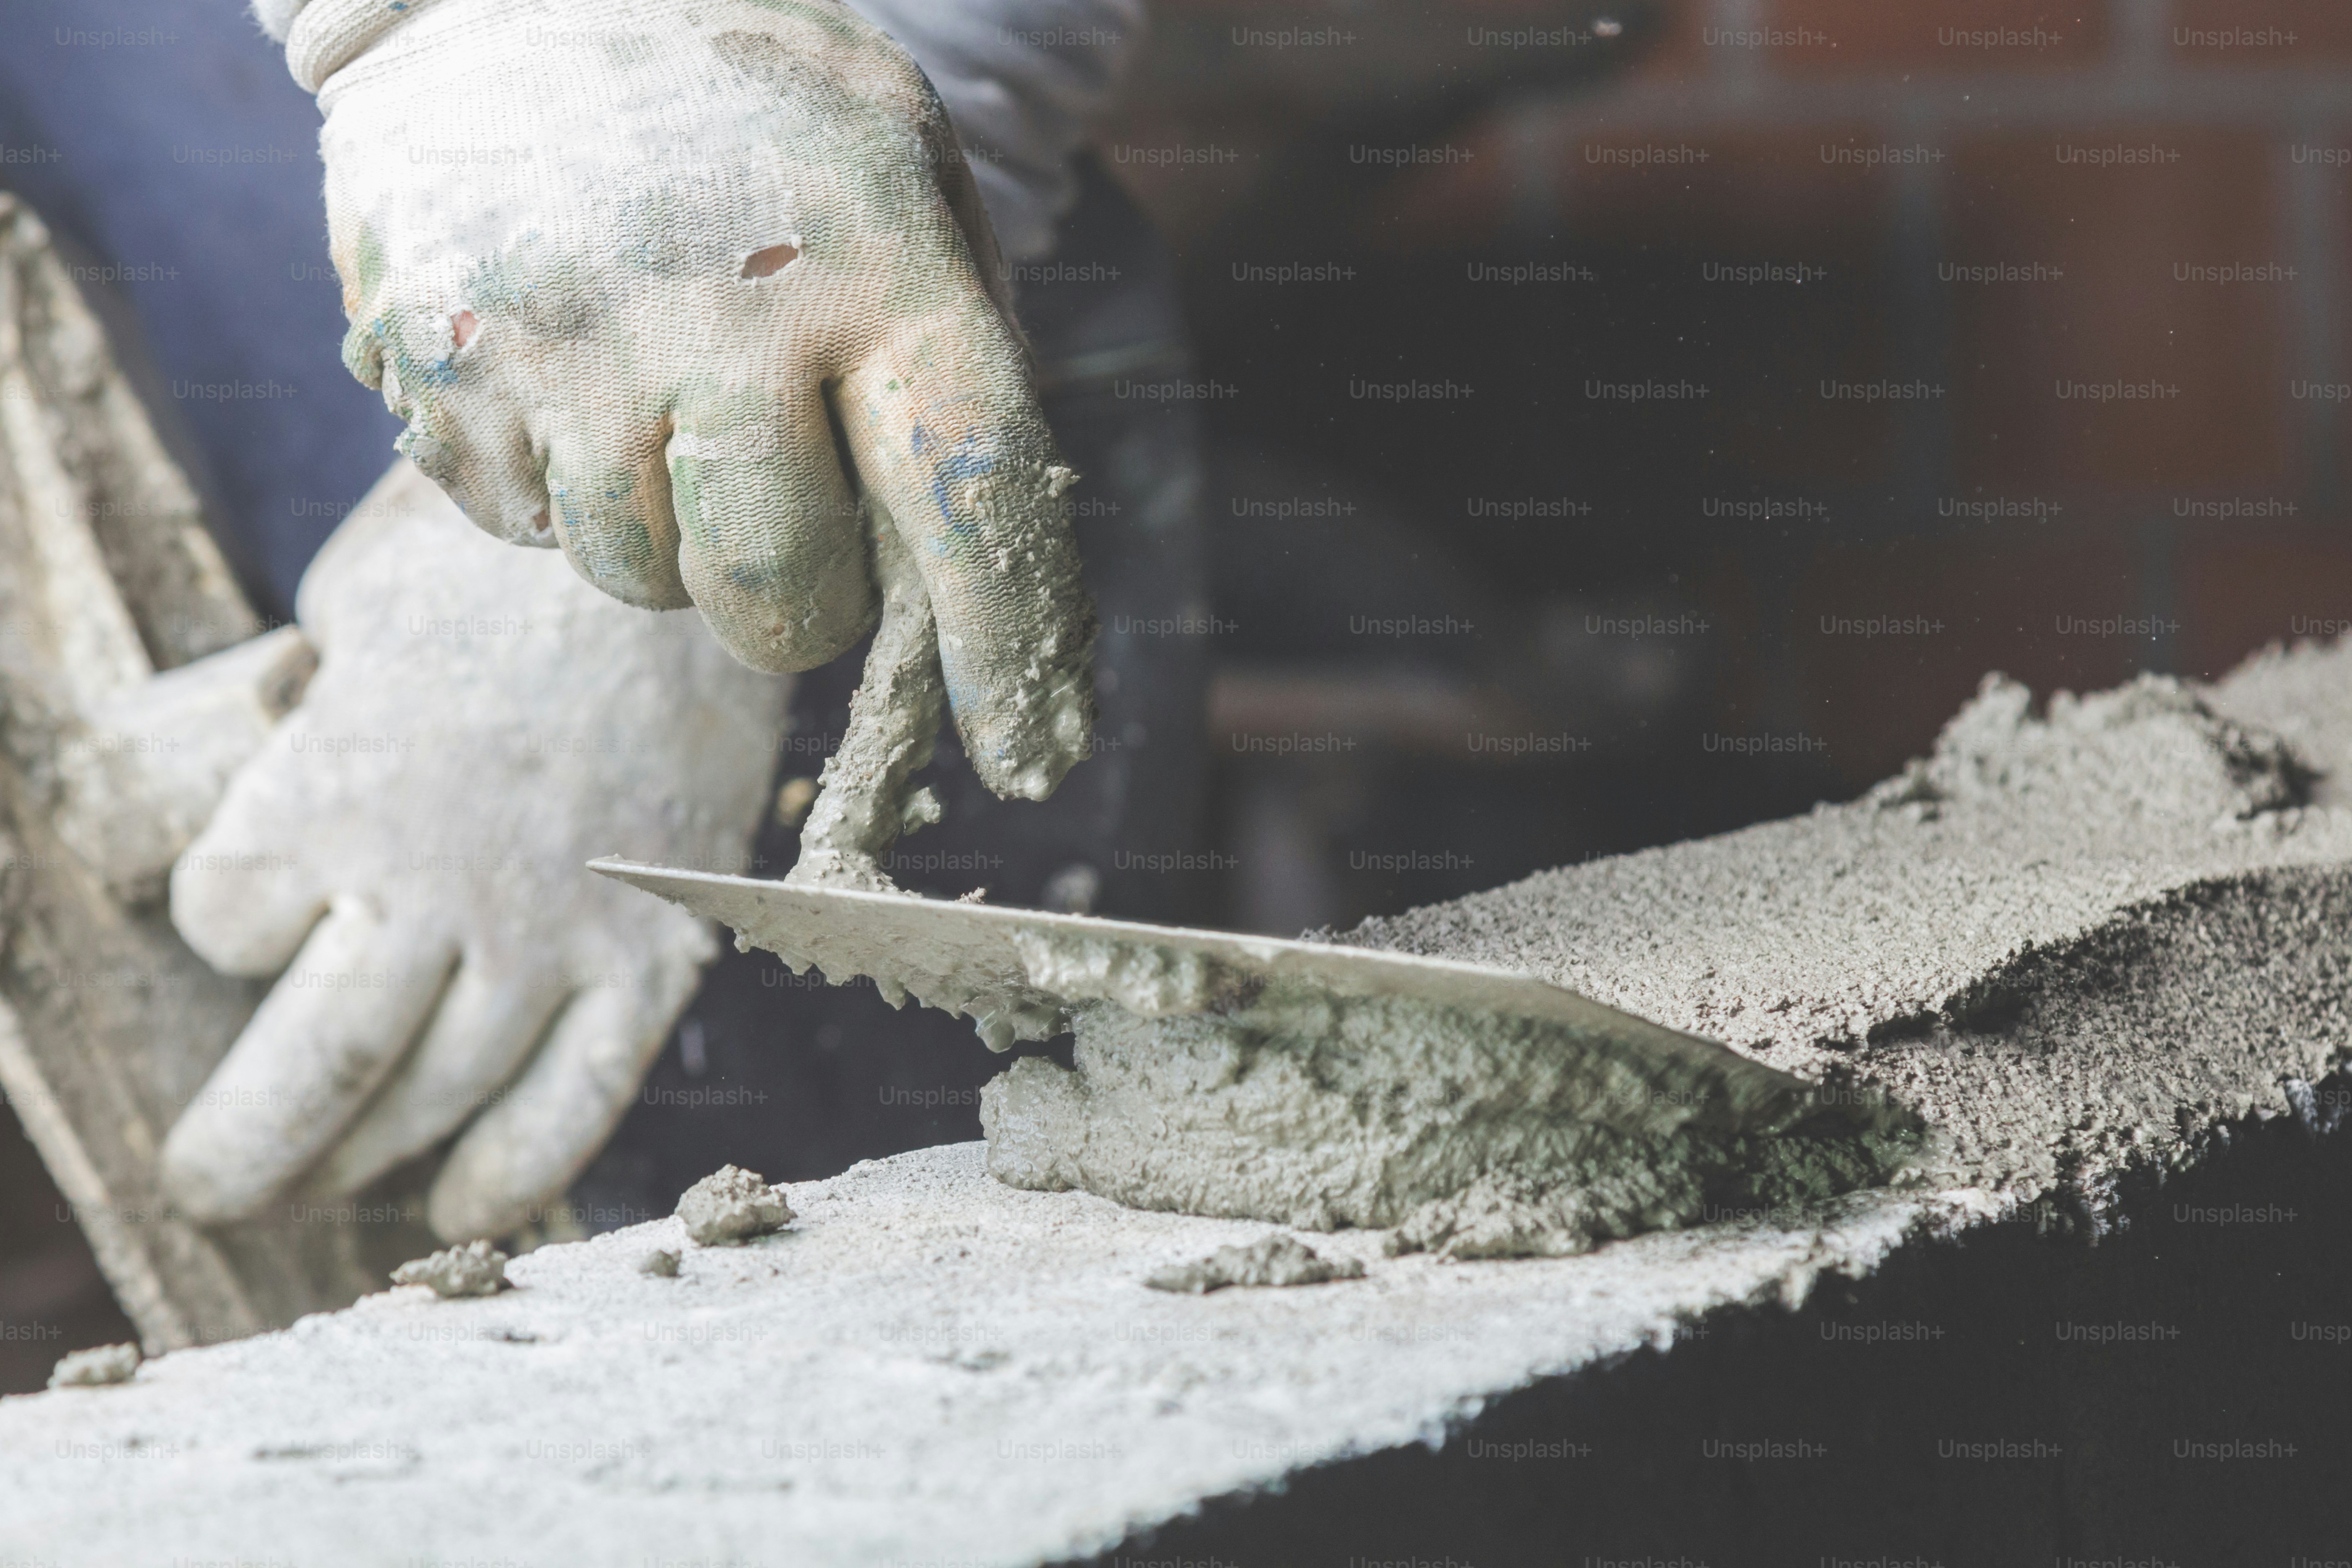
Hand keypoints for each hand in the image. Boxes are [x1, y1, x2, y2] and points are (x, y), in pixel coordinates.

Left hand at [158, 460, 788, 1241]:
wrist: (698, 553)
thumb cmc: (514, 558)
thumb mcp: (362, 600)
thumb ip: (316, 701)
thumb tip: (300, 741)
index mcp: (338, 791)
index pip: (227, 916)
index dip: (226, 921)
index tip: (251, 909)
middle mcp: (438, 884)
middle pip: (313, 1071)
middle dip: (241, 1158)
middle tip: (211, 1189)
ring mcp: (556, 930)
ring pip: (434, 1105)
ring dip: (358, 1172)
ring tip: (321, 1195)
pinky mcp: (654, 951)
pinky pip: (575, 1103)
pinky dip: (510, 1175)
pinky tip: (458, 1207)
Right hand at [314, 0, 1094, 801]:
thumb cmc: (757, 119)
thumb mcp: (903, 190)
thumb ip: (943, 374)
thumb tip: (959, 586)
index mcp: (877, 261)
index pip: (971, 498)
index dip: (1008, 649)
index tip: (1032, 755)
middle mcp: (726, 313)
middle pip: (781, 599)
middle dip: (792, 603)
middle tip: (776, 510)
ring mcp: (567, 344)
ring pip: (642, 584)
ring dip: (664, 533)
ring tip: (653, 387)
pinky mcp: (440, 364)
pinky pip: (522, 527)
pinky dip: (556, 482)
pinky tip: (564, 364)